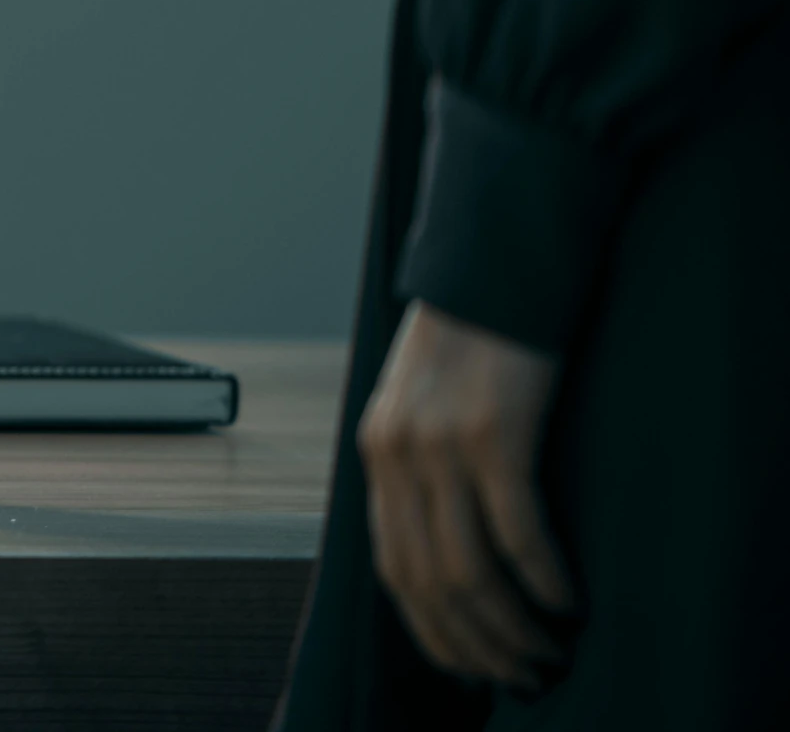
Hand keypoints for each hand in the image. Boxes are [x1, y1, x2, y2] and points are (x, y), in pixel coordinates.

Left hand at [357, 301, 575, 690]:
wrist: (490, 272)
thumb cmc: (467, 343)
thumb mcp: (419, 404)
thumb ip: (421, 466)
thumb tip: (444, 541)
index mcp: (377, 454)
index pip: (391, 567)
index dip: (430, 629)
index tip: (467, 663)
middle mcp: (399, 455)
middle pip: (429, 581)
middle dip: (476, 642)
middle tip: (520, 672)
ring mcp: (443, 446)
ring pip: (470, 569)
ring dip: (512, 624)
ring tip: (548, 650)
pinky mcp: (494, 435)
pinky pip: (516, 531)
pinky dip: (543, 579)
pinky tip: (566, 602)